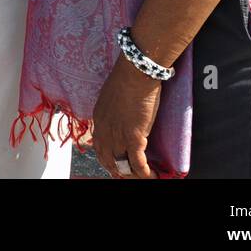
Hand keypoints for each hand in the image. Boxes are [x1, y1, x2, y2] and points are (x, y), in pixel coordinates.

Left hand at [90, 56, 162, 178]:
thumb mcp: (111, 96)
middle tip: (127, 174)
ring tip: (143, 176)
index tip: (113, 163)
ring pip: (122, 165)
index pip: (98, 146)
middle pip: (108, 159)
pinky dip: (144, 173)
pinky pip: (138, 163)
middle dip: (117, 170)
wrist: (135, 73)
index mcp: (99, 119)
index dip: (106, 158)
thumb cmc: (126, 79)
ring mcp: (118, 135)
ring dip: (132, 174)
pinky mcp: (134, 138)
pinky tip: (152, 175)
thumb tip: (121, 114)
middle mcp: (105, 130)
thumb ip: (113, 109)